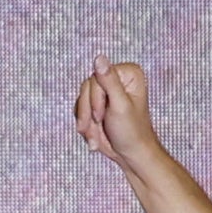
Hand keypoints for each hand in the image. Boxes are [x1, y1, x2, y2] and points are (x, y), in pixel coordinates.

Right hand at [72, 57, 162, 171]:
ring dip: (85, 121)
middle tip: (96, 126)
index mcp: (128, 73)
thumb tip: (99, 57)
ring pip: (81, 99)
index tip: (101, 116)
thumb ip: (108, 81)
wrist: (131, 155)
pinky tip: (94, 136)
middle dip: (88, 112)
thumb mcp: (120, 105)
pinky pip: (80, 109)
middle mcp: (117, 78)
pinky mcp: (98, 104)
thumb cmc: (131, 132)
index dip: (95, 98)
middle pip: (87, 87)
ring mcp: (106, 92)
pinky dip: (85, 124)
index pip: (97, 77)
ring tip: (95, 137)